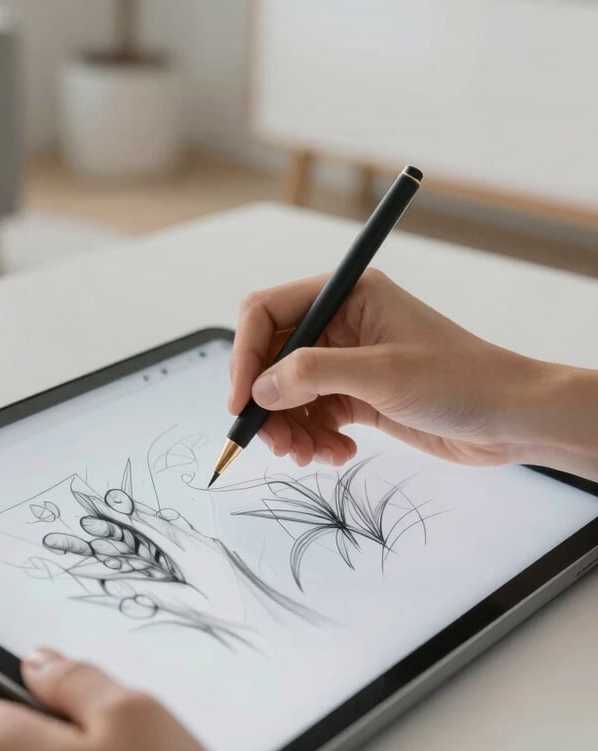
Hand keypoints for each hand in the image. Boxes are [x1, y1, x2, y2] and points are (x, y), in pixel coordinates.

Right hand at [229, 269, 571, 470]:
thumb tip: (260, 388)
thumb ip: (314, 374)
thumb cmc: (462, 380)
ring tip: (310, 455)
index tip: (241, 402)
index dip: (245, 355)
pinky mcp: (357, 394)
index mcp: (346, 295)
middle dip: (266, 403)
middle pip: (272, 357)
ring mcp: (348, 360)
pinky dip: (314, 438)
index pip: (268, 312)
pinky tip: (336, 454)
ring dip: (289, 428)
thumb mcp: (383, 373)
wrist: (510, 418)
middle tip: (275, 443)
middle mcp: (341, 323)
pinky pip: (313, 415)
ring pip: (288, 392)